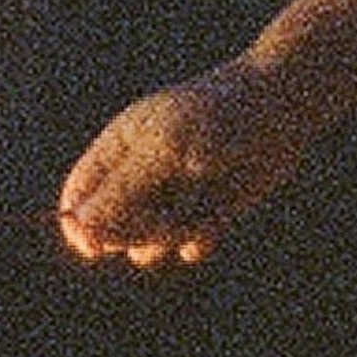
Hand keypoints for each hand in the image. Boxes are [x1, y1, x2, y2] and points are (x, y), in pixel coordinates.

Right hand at [54, 68, 307, 270]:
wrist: (278, 110)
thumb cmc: (215, 118)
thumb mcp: (163, 152)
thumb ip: (120, 193)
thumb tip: (77, 231)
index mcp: (120, 147)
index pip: (80, 193)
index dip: (78, 223)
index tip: (91, 247)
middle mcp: (143, 174)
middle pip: (111, 224)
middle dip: (128, 233)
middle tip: (158, 225)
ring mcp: (175, 195)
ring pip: (148, 241)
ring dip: (163, 240)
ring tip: (188, 221)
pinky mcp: (208, 212)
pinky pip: (188, 244)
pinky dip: (196, 242)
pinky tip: (208, 230)